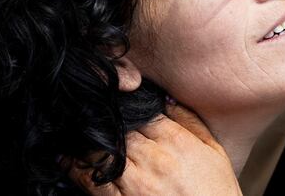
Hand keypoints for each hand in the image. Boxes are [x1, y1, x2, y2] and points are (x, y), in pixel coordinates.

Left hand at [69, 104, 241, 195]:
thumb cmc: (217, 192)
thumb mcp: (215, 152)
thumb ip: (191, 122)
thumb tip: (166, 99)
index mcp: (177, 142)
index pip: (143, 113)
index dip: (129, 107)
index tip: (119, 104)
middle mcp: (155, 159)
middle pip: (120, 129)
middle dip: (107, 122)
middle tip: (90, 113)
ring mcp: (137, 184)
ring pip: (102, 152)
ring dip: (88, 142)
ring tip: (74, 133)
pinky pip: (92, 183)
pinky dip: (76, 170)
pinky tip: (67, 160)